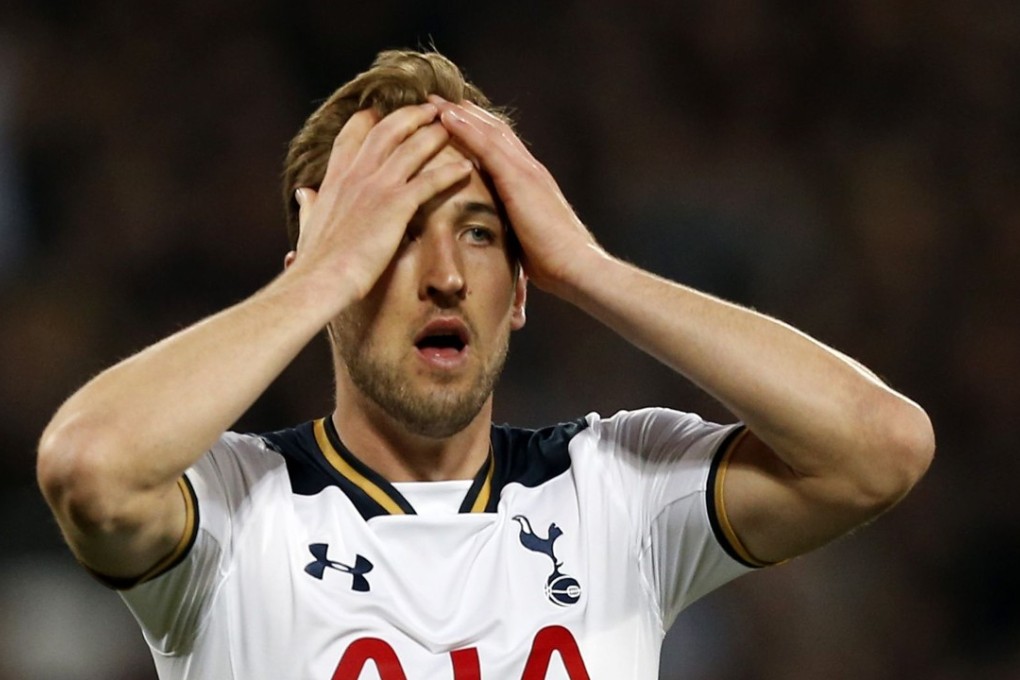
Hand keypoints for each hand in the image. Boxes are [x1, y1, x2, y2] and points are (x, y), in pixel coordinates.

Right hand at [289, 103, 474, 305]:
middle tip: (429, 108)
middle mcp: (356, 175)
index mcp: (335, 179)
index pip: (351, 137)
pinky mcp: (396, 206)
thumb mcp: (308, 226)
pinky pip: (429, 181)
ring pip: (411, 148)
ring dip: (434, 134)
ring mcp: (376, 187)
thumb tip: (303, 193)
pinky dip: (449, 172)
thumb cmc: (315, 262)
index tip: (380, 111)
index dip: (367, 120)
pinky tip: (467, 168)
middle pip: (386, 131)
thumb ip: (309, 206)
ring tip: (453, 126)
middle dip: (410, 115)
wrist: (320, 280)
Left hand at [428, 97, 602, 295]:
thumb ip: (513, 232)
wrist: (575, 266)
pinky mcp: (519, 178)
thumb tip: (498, 244)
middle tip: (439, 101)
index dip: (480, 132)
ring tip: (434, 101)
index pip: (503, 149)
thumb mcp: (527, 242)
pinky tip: (445, 117)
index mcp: (532, 184)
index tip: (456, 121)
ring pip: (490, 131)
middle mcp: (530, 170)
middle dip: (467, 115)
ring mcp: (526, 171)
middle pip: (495, 131)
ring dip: (461, 114)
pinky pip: (487, 146)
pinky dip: (466, 128)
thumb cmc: (554, 264)